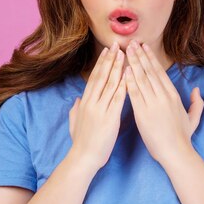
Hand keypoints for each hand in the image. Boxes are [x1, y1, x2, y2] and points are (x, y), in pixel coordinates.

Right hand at [68, 42, 126, 170]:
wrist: (83, 158)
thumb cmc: (81, 143)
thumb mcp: (74, 123)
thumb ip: (75, 110)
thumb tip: (77, 99)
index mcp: (85, 102)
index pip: (94, 78)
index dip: (101, 63)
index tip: (107, 51)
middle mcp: (92, 102)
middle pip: (102, 76)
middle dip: (110, 59)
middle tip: (117, 45)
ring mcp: (100, 109)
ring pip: (110, 83)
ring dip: (118, 67)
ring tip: (124, 54)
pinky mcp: (109, 118)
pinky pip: (118, 98)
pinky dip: (123, 85)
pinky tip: (129, 75)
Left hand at [124, 39, 203, 165]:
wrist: (176, 153)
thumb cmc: (182, 138)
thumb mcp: (193, 119)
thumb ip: (197, 103)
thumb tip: (197, 90)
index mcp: (173, 96)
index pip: (160, 72)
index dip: (151, 58)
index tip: (144, 47)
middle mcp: (163, 96)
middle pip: (149, 71)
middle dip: (140, 55)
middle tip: (132, 43)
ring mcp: (153, 104)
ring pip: (141, 79)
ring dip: (133, 63)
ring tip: (126, 51)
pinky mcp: (143, 113)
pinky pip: (135, 93)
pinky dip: (129, 80)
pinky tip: (124, 70)